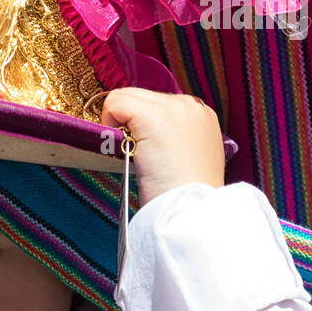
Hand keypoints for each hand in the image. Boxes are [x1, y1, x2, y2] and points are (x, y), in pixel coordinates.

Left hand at [98, 87, 225, 209]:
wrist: (190, 212)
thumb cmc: (184, 199)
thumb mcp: (185, 164)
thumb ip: (171, 144)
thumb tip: (140, 140)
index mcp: (202, 118)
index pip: (160, 106)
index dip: (143, 128)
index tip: (144, 154)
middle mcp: (191, 105)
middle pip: (142, 98)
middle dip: (131, 124)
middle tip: (135, 158)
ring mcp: (173, 107)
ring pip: (128, 98)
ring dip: (122, 126)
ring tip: (134, 157)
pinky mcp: (152, 115)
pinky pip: (116, 102)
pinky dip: (109, 123)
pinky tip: (122, 150)